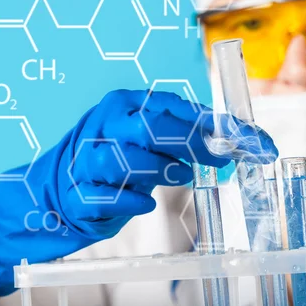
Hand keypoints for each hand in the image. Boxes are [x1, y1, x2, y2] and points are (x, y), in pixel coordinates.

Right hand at [0, 89, 277, 296]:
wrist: (57, 191)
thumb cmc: (116, 162)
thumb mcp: (149, 141)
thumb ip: (185, 136)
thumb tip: (236, 143)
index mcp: (124, 103)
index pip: (173, 106)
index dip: (212, 123)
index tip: (248, 141)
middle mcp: (104, 124)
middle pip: (151, 127)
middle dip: (191, 144)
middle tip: (218, 158)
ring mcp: (88, 157)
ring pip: (130, 160)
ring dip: (162, 170)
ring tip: (178, 174)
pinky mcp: (79, 192)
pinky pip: (111, 196)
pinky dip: (132, 200)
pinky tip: (143, 202)